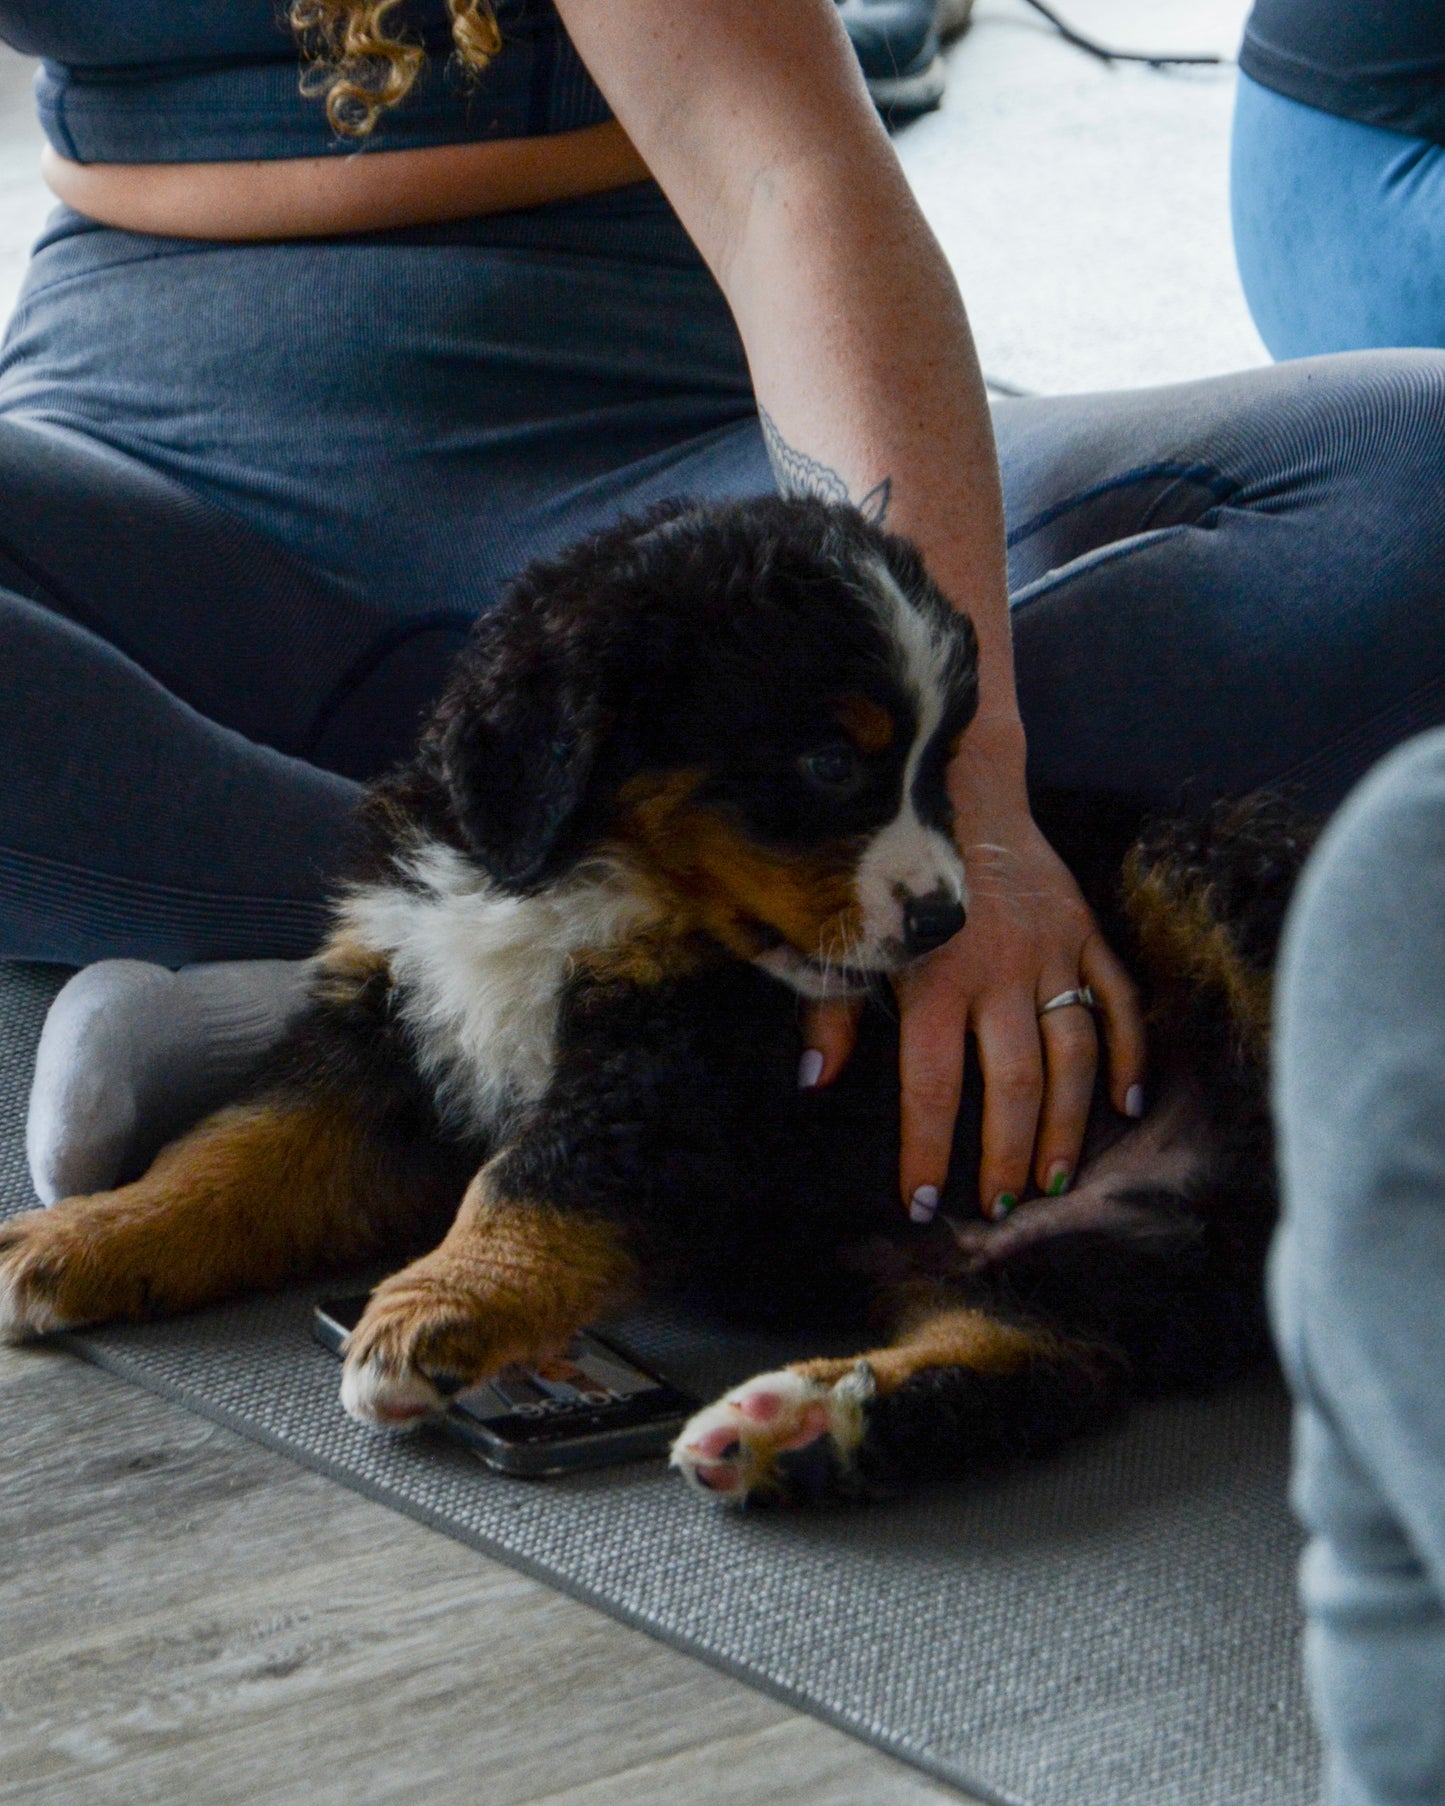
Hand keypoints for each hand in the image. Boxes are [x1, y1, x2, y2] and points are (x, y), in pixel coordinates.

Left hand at [803, 719, 1146, 1218]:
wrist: (953, 781)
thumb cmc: (885, 867)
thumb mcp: (846, 934)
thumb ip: (830, 1008)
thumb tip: (816, 1082)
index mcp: (930, 978)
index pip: (931, 1087)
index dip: (927, 1151)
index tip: (924, 1204)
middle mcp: (997, 969)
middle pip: (1014, 1083)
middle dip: (1006, 1154)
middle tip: (1002, 1207)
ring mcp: (1049, 948)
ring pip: (1072, 1054)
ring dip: (1067, 1124)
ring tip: (1056, 1179)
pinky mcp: (1084, 925)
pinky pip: (1118, 998)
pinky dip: (1129, 1052)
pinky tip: (1129, 1104)